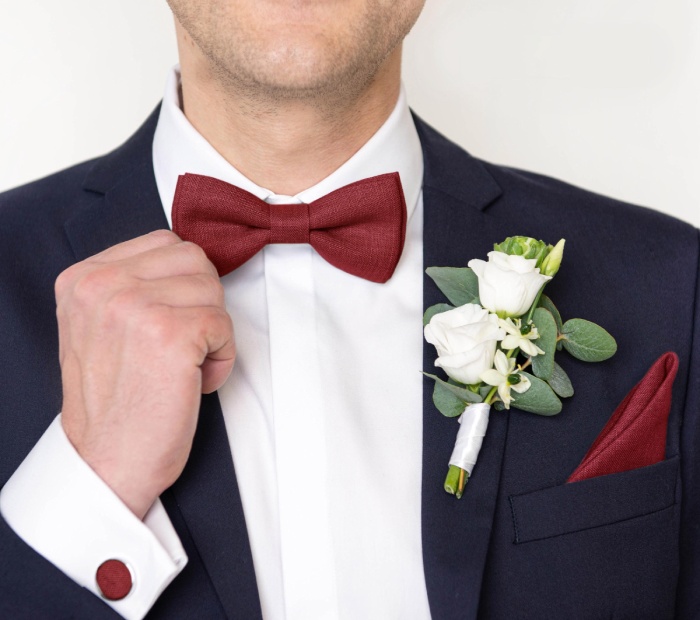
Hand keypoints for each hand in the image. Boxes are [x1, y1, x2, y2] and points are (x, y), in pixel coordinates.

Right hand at [55, 230, 234, 518]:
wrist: (108, 462)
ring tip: (184, 366)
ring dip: (213, 332)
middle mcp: (102, 285)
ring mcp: (134, 306)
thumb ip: (131, 286)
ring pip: (213, 290)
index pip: (166, 244)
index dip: (184, 285)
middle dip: (202, 304)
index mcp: (83, 278)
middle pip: (195, 261)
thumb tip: (188, 262)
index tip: (170, 322)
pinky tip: (195, 381)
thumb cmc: (115, 401)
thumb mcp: (100, 327)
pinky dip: (223, 357)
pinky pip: (225, 325)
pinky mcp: (169, 334)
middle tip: (181, 346)